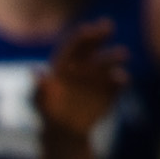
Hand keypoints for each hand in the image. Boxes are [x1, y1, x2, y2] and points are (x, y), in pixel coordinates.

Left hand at [36, 18, 127, 150]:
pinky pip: (118, 83)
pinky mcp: (110, 91)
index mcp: (66, 64)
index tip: (89, 29)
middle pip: (92, 47)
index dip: (81, 37)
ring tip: (123, 53)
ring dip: (114, 56)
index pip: (74, 46)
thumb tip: (36, 72)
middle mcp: (83, 67)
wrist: (65, 132)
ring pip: (108, 62)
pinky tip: (123, 79)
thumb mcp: (40, 102)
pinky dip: (122, 80)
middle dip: (100, 35)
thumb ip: (39, 87)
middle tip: (109, 26)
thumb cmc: (49, 114)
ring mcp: (98, 78)